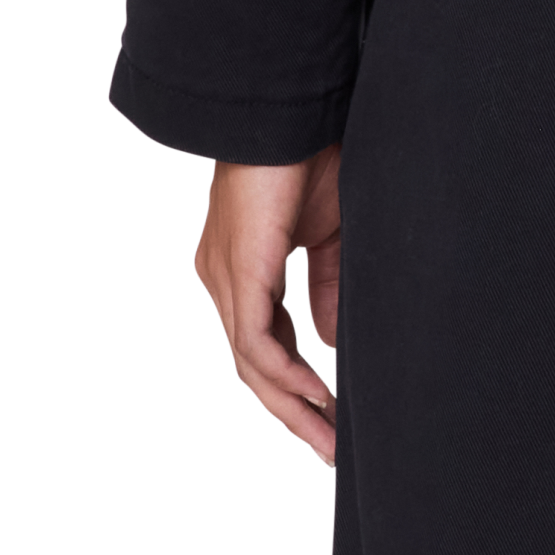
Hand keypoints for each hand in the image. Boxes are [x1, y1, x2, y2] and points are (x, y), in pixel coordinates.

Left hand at [193, 142, 342, 468]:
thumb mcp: (328, 232)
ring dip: (292, 406)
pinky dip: (286, 376)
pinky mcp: (240, 272)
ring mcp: (225, 279)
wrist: (292, 106)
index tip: (332, 415)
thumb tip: (331, 344)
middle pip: (252, 367)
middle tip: (330, 448)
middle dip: (293, 412)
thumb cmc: (312, 154)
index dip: (297, 382)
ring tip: (329, 437)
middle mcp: (222, 280)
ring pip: (251, 365)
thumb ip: (328, 287)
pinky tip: (318, 395)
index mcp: (240, 268)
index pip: (264, 343)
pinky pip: (257, 343)